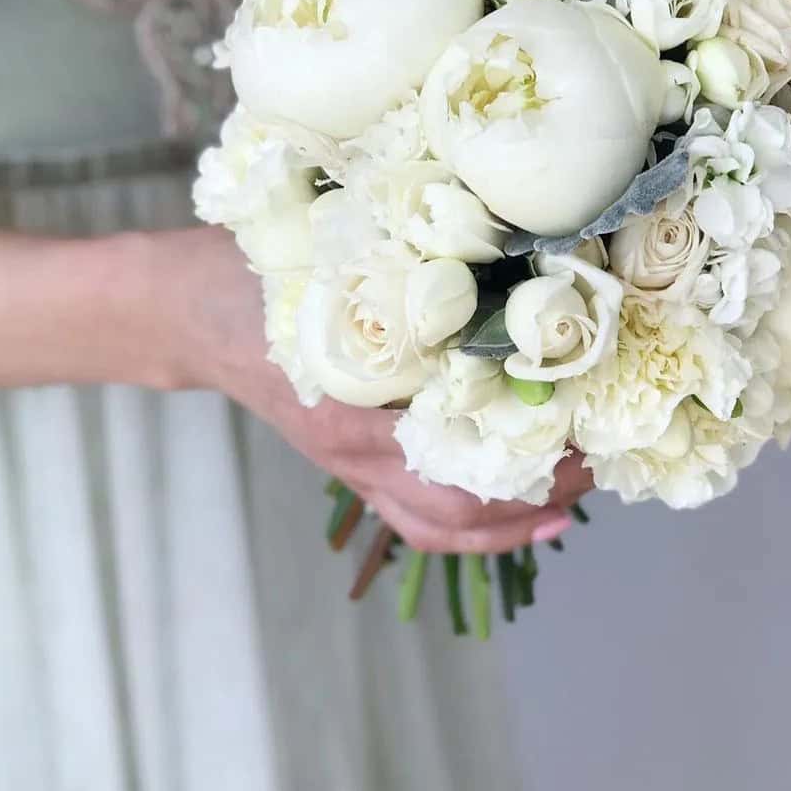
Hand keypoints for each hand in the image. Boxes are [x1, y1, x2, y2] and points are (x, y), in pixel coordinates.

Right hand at [156, 226, 590, 552]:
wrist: (190, 311)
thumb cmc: (260, 275)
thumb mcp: (334, 263)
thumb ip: (408, 274)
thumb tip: (516, 262)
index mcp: (353, 399)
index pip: (459, 447)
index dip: (529, 443)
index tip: (588, 417)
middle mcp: (355, 449)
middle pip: (460, 504)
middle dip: (537, 486)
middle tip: (600, 456)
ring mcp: (350, 467)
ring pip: (442, 523)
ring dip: (514, 515)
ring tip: (575, 491)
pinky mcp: (349, 466)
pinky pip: (418, 518)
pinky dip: (476, 528)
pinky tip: (525, 511)